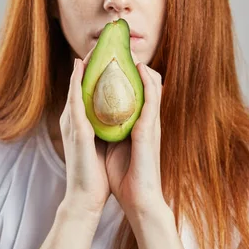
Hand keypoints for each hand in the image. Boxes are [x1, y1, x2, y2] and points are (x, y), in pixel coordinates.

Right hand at [59, 47, 109, 215]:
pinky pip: (76, 101)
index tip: (106, 55)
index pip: (88, 92)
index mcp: (83, 126)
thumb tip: (116, 119)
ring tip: (92, 48)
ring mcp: (73, 126)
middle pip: (81, 85)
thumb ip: (105, 131)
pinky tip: (81, 68)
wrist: (87, 199)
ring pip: (76, 88)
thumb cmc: (97, 177)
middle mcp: (74, 122)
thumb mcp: (103, 148)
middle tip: (101, 43)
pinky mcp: (76, 132)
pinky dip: (77, 83)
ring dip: (83, 67)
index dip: (95, 73)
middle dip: (89, 64)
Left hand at [105, 51, 165, 215]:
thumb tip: (97, 120)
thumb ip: (109, 132)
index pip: (131, 94)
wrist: (138, 200)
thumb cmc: (125, 178)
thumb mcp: (114, 149)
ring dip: (141, 66)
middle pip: (143, 86)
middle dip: (133, 66)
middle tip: (120, 48)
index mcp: (135, 126)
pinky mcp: (151, 129)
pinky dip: (147, 81)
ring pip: (151, 87)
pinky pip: (152, 98)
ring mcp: (150, 124)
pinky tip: (140, 67)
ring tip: (130, 50)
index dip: (122, 76)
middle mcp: (145, 122)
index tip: (109, 60)